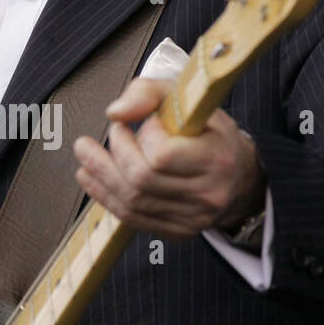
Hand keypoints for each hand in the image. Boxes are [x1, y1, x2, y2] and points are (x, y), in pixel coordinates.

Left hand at [73, 77, 265, 240]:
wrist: (237, 174)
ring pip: (131, 201)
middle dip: (116, 152)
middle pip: (141, 179)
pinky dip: (105, 195)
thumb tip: (115, 112)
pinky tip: (90, 177)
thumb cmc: (210, 132)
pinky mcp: (176, 231)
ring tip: (85, 152)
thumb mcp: (187, 98)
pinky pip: (132, 217)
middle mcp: (207, 194)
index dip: (145, 135)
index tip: (148, 121)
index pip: (163, 155)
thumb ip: (149, 93)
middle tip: (113, 131)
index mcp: (217, 159)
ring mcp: (191, 218)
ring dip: (101, 174)